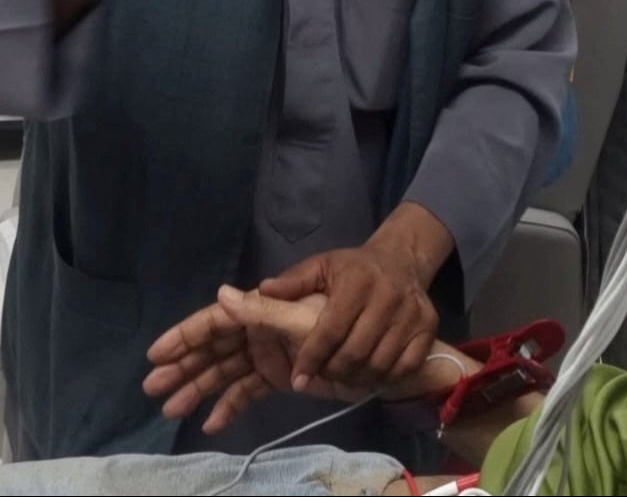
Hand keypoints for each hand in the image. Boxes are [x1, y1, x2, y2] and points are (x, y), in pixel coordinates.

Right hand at [144, 287, 365, 433]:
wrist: (385, 338)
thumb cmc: (347, 316)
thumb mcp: (304, 313)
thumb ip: (265, 308)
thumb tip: (222, 294)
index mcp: (264, 310)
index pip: (215, 322)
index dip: (185, 336)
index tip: (155, 354)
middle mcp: (260, 331)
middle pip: (213, 351)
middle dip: (183, 368)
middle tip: (152, 388)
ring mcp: (269, 354)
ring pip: (225, 373)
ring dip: (199, 390)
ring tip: (170, 410)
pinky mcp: (280, 376)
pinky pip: (248, 391)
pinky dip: (229, 405)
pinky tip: (209, 423)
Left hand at [258, 241, 438, 392]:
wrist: (402, 260)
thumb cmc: (352, 269)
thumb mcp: (320, 267)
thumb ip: (291, 283)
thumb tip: (258, 292)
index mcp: (359, 281)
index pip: (330, 330)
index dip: (311, 358)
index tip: (297, 379)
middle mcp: (389, 296)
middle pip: (354, 353)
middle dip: (331, 371)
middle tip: (321, 374)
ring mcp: (412, 314)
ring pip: (378, 365)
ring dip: (355, 377)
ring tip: (342, 374)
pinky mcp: (428, 328)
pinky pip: (403, 368)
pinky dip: (383, 377)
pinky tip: (369, 371)